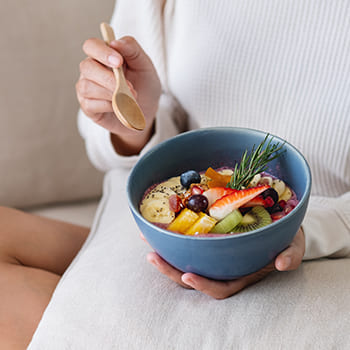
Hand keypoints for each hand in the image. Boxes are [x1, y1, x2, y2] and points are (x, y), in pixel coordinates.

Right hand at [76, 36, 161, 154]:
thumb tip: (116, 42)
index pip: (92, 46)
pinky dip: (107, 106)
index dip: (102, 52)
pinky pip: (90, 104)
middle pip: (87, 67)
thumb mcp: (145, 65)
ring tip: (130, 98)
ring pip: (87, 87)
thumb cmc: (144, 85)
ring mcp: (87, 89)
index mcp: (103, 56)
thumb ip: (132, 50)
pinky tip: (119, 106)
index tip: (118, 61)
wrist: (147, 110)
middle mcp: (92, 70)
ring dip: (110, 93)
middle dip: (108, 78)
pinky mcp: (88, 107)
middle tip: (129, 86)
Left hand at [144, 228, 304, 298]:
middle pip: (194, 276)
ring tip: (146, 240)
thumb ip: (292, 255)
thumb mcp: (294, 245)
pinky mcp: (209, 242)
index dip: (203, 285)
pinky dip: (172, 238)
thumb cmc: (285, 238)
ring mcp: (215, 256)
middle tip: (152, 257)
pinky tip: (157, 227)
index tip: (187, 276)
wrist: (279, 226)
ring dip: (165, 253)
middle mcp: (224, 268)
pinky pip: (188, 244)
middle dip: (171, 270)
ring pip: (186, 261)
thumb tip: (283, 264)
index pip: (221, 288)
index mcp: (242, 274)